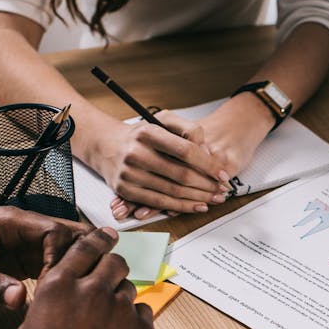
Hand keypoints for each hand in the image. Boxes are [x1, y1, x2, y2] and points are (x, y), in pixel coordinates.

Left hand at [0, 207, 91, 308]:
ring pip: (69, 249)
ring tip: (88, 292)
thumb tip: (19, 301)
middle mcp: (25, 228)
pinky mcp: (26, 258)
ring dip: (79, 268)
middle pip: (72, 235)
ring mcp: (28, 242)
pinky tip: (71, 296)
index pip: (56, 231)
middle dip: (85, 258)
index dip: (64, 257)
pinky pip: (56, 263)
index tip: (57, 284)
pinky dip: (67, 277)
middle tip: (90, 286)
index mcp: (10, 222)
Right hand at [10, 228, 154, 328]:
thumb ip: (54, 299)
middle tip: (110, 280)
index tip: (107, 236)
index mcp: (59, 285)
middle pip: (115, 262)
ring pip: (129, 290)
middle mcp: (93, 291)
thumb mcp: (32, 327)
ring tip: (106, 325)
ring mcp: (121, 312)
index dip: (98, 239)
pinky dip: (133, 323)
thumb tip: (69, 289)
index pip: (86, 246)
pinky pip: (143, 315)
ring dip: (120, 299)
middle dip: (113, 268)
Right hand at [110, 99, 273, 219]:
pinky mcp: (126, 190)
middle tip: (223, 190)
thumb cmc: (142, 136)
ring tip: (215, 199)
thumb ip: (188, 129)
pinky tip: (198, 206)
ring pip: (173, 191)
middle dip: (207, 185)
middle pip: (181, 174)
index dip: (208, 164)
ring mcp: (129, 174)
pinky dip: (182, 207)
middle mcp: (136, 153)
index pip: (185, 150)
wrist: (105, 145)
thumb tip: (208, 151)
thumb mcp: (162, 122)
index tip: (222, 174)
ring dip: (198, 198)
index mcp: (148, 133)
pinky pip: (160, 203)